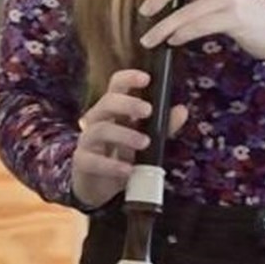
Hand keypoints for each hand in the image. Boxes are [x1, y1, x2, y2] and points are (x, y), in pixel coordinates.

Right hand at [71, 68, 188, 209]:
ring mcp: (88, 141)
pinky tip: (128, 169)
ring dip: (125, 135)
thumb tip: (182, 110)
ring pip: (100, 130)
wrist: (102, 185)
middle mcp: (98, 120)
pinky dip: (111, 165)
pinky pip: (92, 161)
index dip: (129, 78)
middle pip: (107, 102)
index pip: (116, 86)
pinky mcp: (82, 162)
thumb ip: (164, 126)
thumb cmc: (124, 153)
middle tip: (148, 111)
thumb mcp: (147, 138)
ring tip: (145, 143)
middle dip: (128, 104)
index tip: (147, 78)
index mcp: (114, 109)